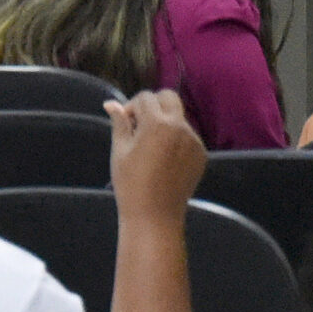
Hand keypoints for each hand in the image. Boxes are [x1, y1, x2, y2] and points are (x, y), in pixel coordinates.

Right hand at [107, 90, 204, 219]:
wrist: (155, 214)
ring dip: (165, 122)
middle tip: (140, 123)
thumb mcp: (120, 150)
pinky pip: (188, 135)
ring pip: (179, 117)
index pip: (146, 97)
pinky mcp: (201, 153)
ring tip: (150, 147)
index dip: (132, 106)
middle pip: (169, 97)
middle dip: (153, 104)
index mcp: (158, 124)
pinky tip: (164, 159)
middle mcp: (180, 127)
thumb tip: (111, 103)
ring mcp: (194, 140)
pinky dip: (176, 138)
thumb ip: (120, 122)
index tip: (126, 121)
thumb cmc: (131, 182)